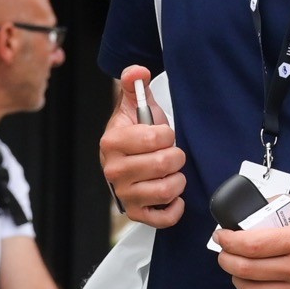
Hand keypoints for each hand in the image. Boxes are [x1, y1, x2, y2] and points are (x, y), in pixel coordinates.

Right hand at [100, 67, 184, 225]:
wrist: (129, 160)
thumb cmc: (135, 135)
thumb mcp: (135, 105)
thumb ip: (134, 83)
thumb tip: (136, 71)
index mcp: (112, 143)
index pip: (158, 138)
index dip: (168, 134)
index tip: (162, 135)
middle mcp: (114, 171)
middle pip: (165, 163)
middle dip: (176, 156)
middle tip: (169, 154)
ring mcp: (124, 194)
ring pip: (168, 189)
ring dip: (177, 180)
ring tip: (168, 173)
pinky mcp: (136, 213)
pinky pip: (164, 217)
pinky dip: (174, 208)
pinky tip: (171, 196)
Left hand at [215, 209, 289, 288]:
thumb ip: (284, 206)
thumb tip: (256, 207)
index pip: (250, 245)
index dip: (228, 240)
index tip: (221, 236)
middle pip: (244, 269)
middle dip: (226, 258)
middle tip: (225, 251)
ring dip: (237, 277)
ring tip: (237, 265)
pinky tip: (259, 278)